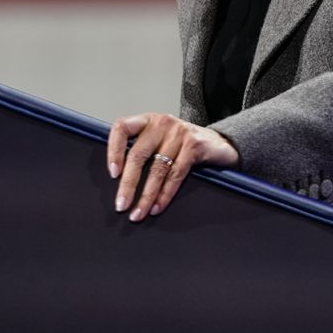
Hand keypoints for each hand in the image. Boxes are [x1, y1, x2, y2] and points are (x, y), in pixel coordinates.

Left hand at [107, 113, 238, 221]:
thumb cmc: (184, 145)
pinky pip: (175, 174)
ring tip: (139, 212)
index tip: (112, 173)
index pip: (122, 128)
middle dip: (128, 184)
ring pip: (157, 169)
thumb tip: (118, 179)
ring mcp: (179, 133)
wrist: (220, 144)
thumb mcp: (160, 140)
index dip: (113, 150)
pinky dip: (165, 194)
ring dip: (146, 195)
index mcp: (148, 120)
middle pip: (138, 155)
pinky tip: (157, 206)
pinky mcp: (194, 145)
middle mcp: (162, 123)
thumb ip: (142, 150)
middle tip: (121, 205)